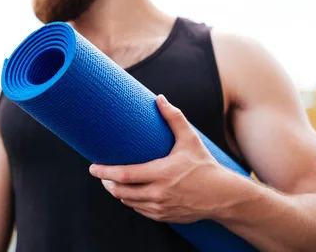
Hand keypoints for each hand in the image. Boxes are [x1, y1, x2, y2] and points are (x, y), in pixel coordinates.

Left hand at [89, 94, 231, 223]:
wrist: (223, 196)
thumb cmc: (204, 165)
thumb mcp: (190, 140)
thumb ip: (174, 118)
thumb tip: (159, 98)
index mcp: (162, 173)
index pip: (124, 175)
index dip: (104, 172)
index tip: (92, 168)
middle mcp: (159, 193)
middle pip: (121, 191)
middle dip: (107, 182)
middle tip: (101, 174)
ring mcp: (161, 207)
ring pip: (128, 202)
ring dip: (118, 192)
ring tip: (112, 181)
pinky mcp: (164, 217)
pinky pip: (139, 210)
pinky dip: (131, 201)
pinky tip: (130, 192)